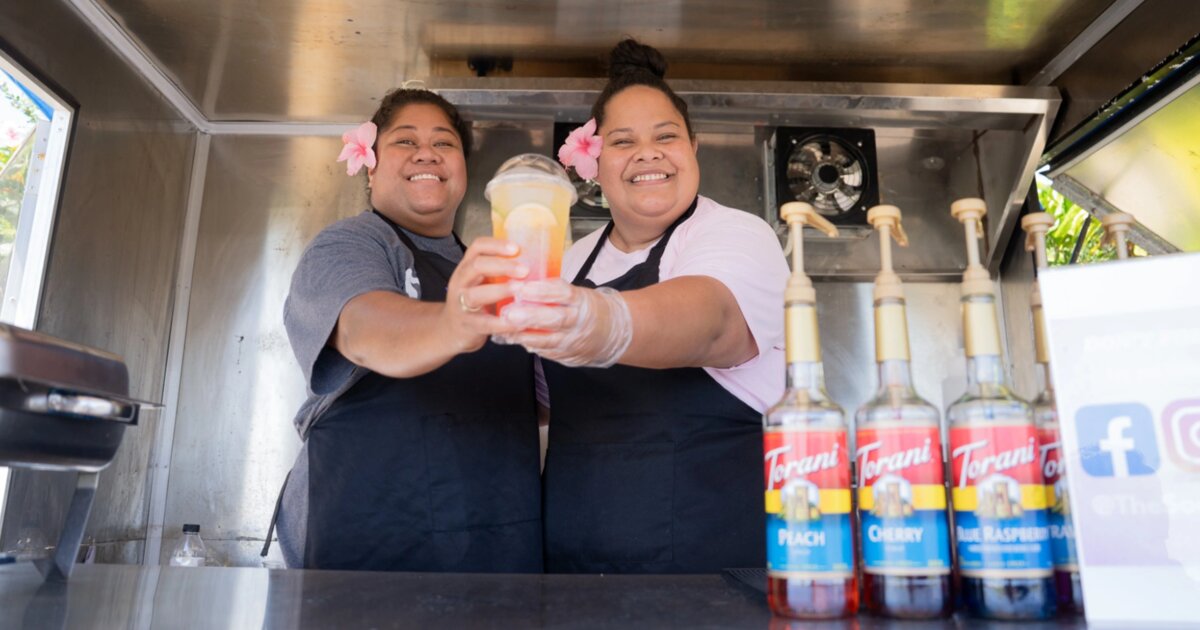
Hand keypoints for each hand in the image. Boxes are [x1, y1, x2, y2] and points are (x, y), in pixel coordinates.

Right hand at [442, 237, 527, 352]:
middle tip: (525, 270)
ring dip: (500, 290)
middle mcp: (461, 281)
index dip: (496, 245)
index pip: (478, 247)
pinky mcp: (467, 325)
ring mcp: (461, 303)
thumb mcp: (484, 281)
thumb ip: (502, 271)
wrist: (454, 331)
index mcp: (468, 267)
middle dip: (502, 266)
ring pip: (476, 294)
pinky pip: (484, 323)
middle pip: (476, 266)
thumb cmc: (477, 302)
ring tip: (520, 290)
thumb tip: (536, 260)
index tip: (516, 248)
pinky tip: (519, 322)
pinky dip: (502, 323)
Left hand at [496, 279, 632, 367]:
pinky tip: (515, 339)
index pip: (563, 293)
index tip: (521, 287)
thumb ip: (554, 292)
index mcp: (582, 301)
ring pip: (549, 340)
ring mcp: (574, 341)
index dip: (541, 291)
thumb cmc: (588, 308)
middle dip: (531, 316)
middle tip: (509, 313)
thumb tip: (523, 283)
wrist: (612, 332)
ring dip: (525, 335)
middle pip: (555, 319)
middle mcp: (579, 322)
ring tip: (506, 329)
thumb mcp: (578, 294)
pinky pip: (547, 352)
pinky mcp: (569, 356)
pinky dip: (531, 345)